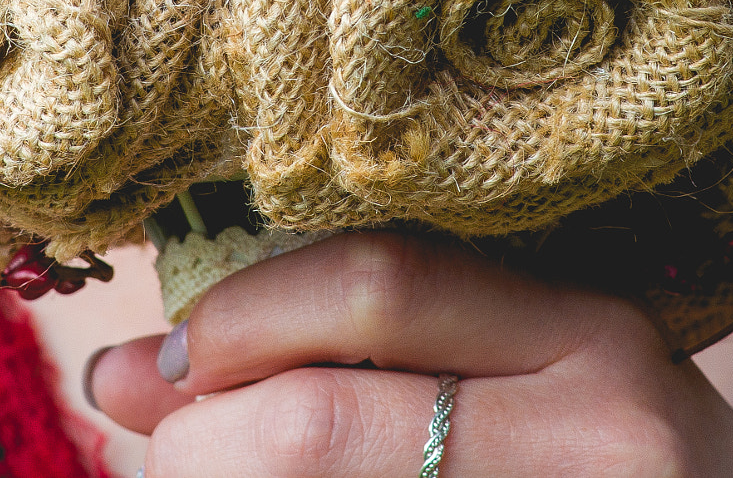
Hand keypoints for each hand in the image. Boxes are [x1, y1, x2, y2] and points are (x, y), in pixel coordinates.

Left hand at [85, 232, 732, 476]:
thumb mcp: (553, 392)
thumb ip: (376, 353)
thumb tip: (132, 371)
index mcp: (599, 338)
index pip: (378, 286)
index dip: (238, 320)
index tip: (175, 355)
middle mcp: (600, 438)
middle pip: (316, 424)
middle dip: (195, 441)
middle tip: (164, 446)